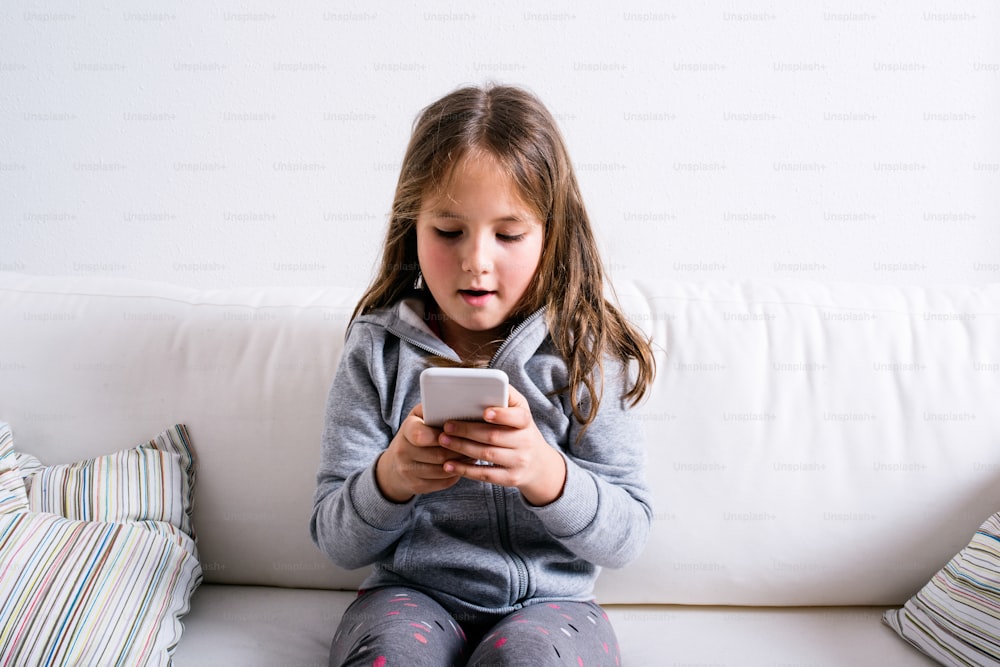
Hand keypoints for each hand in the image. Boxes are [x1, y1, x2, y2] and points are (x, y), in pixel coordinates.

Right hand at [375, 403, 473, 502]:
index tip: (455, 432)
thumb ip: (434, 409)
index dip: (442, 435)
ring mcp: (409, 471)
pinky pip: (443, 482)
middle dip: (460, 450)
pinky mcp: (417, 486)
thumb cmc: (415, 434)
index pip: (421, 435)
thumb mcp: (419, 417)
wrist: (394, 466)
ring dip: (462, 463)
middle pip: (438, 455)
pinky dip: (457, 474)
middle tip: (476, 445)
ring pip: (443, 470)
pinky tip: (464, 466)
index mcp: (406, 430)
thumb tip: (459, 405)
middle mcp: (403, 452)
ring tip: (474, 454)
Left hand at [437, 385, 566, 505]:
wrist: (538, 464)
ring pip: (487, 455)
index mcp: (526, 422)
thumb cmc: (519, 430)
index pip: (518, 417)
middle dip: (467, 431)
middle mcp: (525, 442)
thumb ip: (505, 396)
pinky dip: (465, 470)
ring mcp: (519, 462)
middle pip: (494, 436)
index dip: (502, 415)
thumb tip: (485, 379)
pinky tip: (448, 465)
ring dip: (462, 448)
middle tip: (446, 426)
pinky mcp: (510, 478)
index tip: (485, 412)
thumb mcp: (519, 411)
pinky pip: (485, 475)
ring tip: (443, 441)